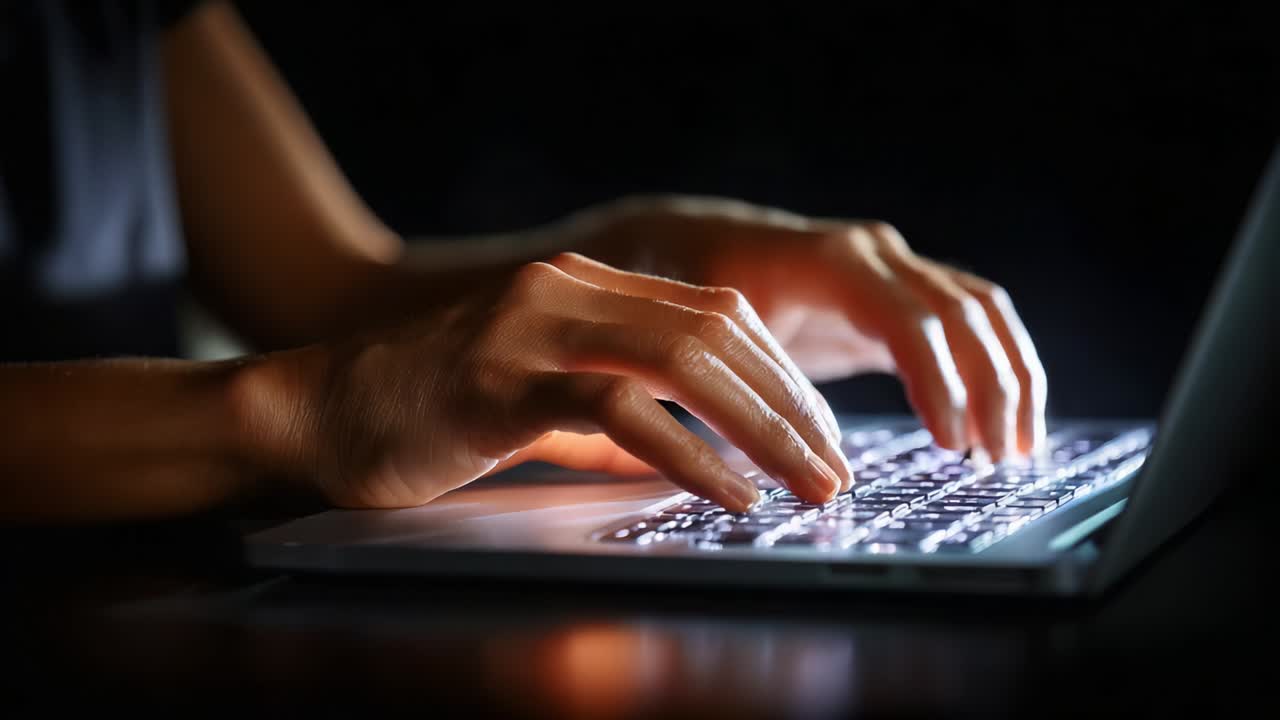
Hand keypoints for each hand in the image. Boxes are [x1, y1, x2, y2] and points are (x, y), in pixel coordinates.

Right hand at [258, 256, 853, 510]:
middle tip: (836, 465)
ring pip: (682, 360)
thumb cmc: (426, 413)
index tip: (820, 431)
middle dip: (791, 403)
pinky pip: (616, 410)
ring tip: (807, 483)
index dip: (782, 374)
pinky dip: (687, 454)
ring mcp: (531, 330)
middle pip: (716, 332)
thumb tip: (680, 452)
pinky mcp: (501, 382)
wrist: (315, 412)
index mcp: (583, 290)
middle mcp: (565, 293)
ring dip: (761, 427)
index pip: (715, 314)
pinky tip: (728, 493)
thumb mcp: (538, 404)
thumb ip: (609, 414)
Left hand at [584, 196, 1047, 458]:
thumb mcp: (712, 333)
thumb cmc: (694, 290)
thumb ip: (751, 380)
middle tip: (995, 460)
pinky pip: (971, 320)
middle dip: (991, 387)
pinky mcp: (901, 294)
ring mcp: (895, 267)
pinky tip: (1001, 423)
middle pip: (964, 313)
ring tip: (1014, 449)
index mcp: (832, 261)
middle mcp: (876, 254)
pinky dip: (996, 367)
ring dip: (1010, 376)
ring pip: (982, 311)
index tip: (950, 444)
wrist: (692, 242)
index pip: (911, 320)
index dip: (939, 382)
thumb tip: (791, 458)